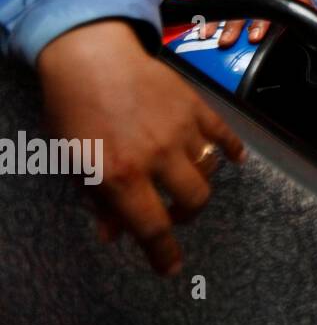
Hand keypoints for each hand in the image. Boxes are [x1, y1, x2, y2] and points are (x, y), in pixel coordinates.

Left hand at [36, 20, 245, 275]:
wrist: (91, 57)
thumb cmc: (74, 110)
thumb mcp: (75, 161)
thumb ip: (98, 198)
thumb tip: (114, 232)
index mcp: (122, 174)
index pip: (152, 228)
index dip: (164, 254)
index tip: (171, 267)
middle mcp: (157, 155)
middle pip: (194, 199)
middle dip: (186, 213)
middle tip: (174, 211)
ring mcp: (181, 129)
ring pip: (208, 169)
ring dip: (199, 180)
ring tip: (187, 179)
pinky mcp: (196, 106)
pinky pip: (224, 134)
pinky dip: (232, 150)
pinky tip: (234, 159)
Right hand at [197, 0, 312, 47]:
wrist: (296, 3)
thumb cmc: (300, 9)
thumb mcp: (307, 14)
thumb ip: (306, 22)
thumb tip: (311, 37)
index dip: (260, 20)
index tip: (254, 38)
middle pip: (243, 1)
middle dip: (234, 24)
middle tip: (226, 42)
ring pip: (229, 3)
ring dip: (216, 20)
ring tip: (206, 36)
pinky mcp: (234, 2)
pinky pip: (218, 6)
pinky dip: (207, 15)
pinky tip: (197, 23)